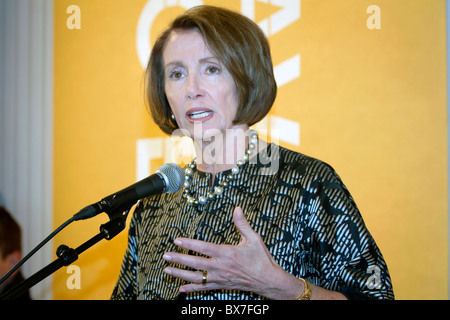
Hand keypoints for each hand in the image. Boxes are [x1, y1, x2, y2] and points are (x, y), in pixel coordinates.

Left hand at [162, 207, 299, 298]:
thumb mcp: (254, 238)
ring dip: (180, 274)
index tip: (177, 240)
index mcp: (227, 254)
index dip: (189, 244)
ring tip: (167, 271)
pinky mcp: (221, 285)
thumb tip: (237, 209)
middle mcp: (221, 267)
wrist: (268, 280)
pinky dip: (191, 289)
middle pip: (195, 264)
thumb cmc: (261, 259)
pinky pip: (203, 288)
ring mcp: (219, 278)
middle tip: (165, 256)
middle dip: (179, 259)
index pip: (204, 248)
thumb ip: (242, 224)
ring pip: (196, 277)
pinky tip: (181, 288)